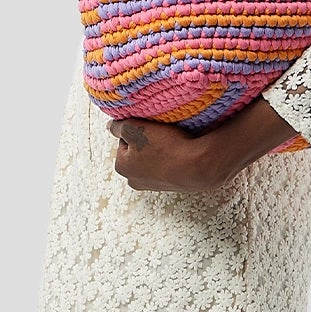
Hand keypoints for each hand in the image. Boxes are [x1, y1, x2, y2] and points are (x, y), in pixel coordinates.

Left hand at [109, 97, 298, 191]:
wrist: (199, 166)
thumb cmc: (165, 147)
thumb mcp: (136, 128)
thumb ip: (119, 126)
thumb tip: (111, 126)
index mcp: (122, 167)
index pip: (123, 140)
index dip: (136, 129)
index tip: (149, 126)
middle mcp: (134, 181)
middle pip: (137, 151)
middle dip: (147, 142)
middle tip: (160, 133)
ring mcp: (154, 186)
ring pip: (153, 158)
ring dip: (160, 149)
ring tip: (172, 141)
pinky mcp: (172, 186)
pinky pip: (167, 166)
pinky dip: (171, 158)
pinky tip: (180, 151)